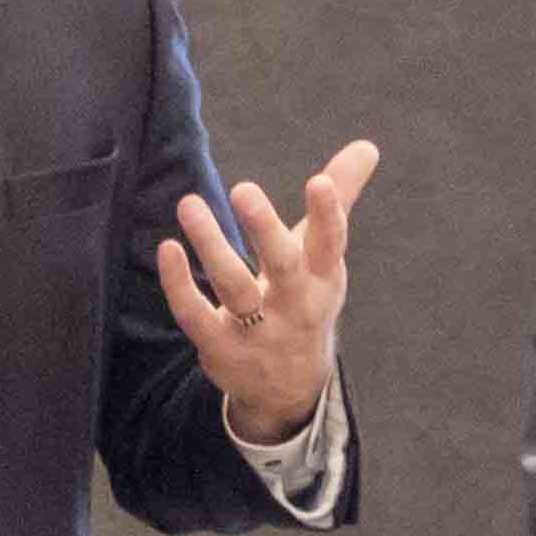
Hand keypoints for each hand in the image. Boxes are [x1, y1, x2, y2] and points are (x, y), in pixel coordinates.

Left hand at [161, 138, 378, 441]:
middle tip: (243, 190)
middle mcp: (295, 305)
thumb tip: (367, 145)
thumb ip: (340, 198)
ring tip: (189, 204)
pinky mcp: (222, 348)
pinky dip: (179, 284)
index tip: (319, 182)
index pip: (331, 244)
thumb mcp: (326, 257)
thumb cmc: (306, 301)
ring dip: (211, 246)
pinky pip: (196, 315)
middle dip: (266, 230)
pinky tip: (168, 247)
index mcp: (323, 277)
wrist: (290, 390)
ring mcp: (258, 330)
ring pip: (234, 288)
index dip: (327, 214)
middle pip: (284, 267)